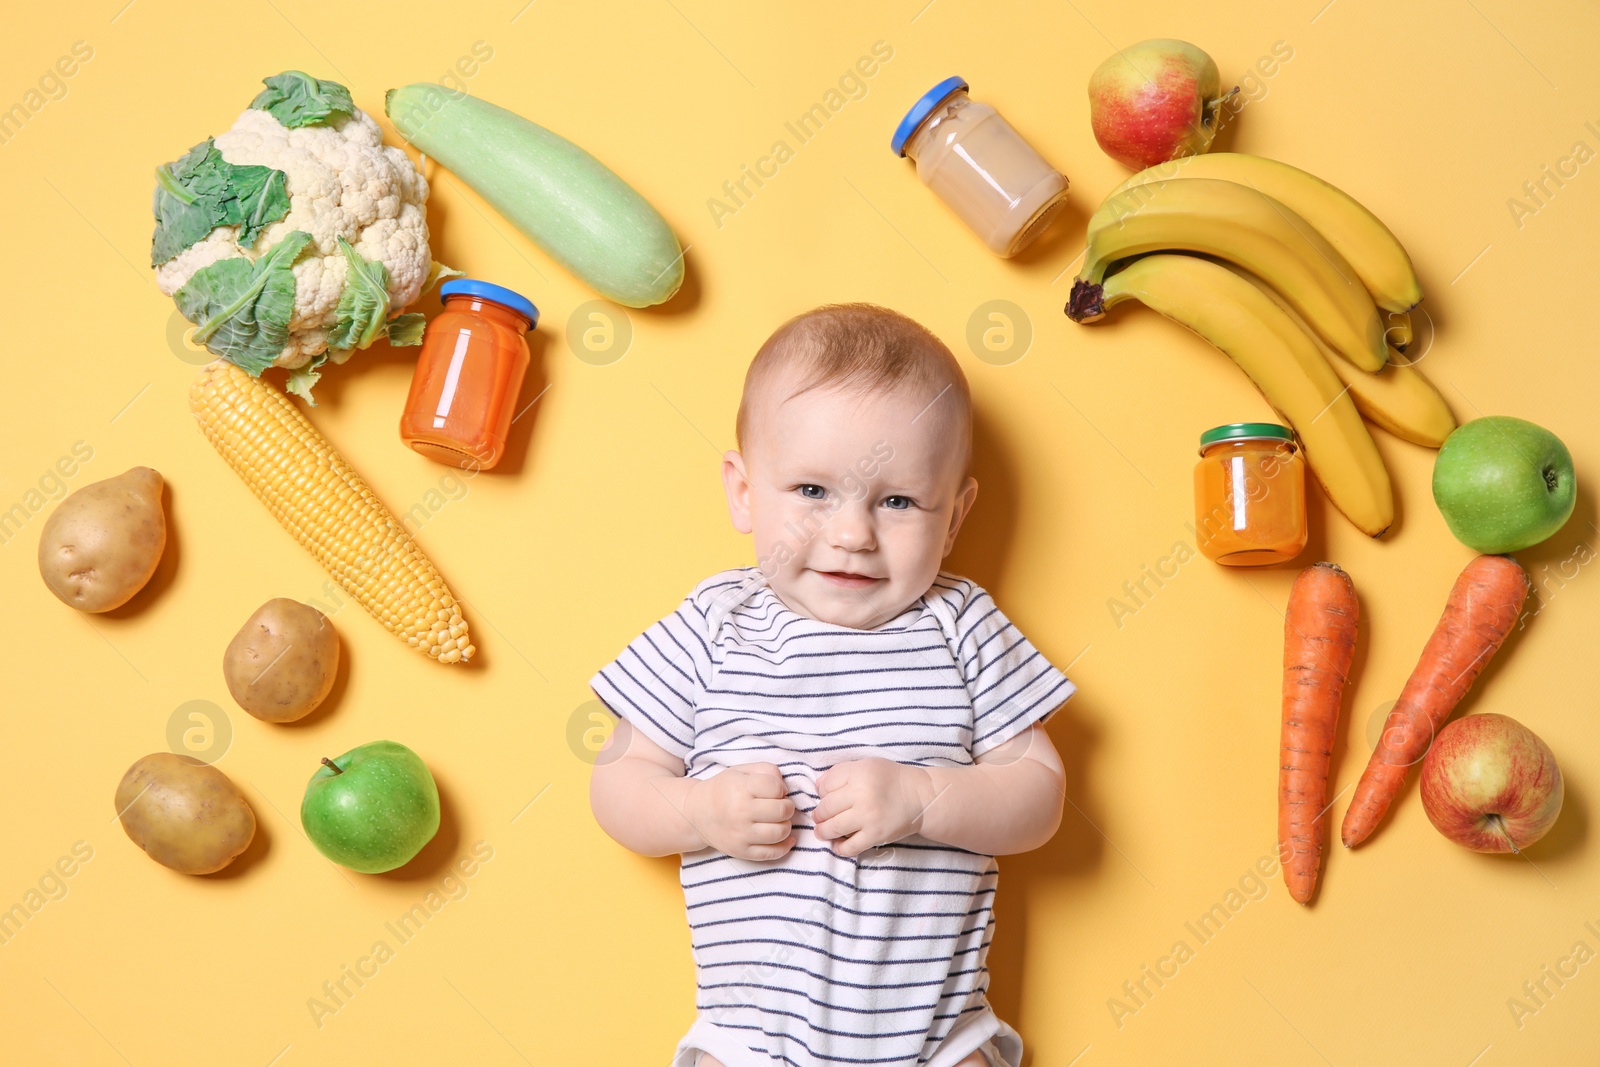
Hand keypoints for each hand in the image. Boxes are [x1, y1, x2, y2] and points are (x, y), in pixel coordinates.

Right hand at [684, 762, 796, 860]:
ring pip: (780, 832)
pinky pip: (772, 853)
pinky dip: (785, 846)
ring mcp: (741, 834)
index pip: (776, 788)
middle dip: (787, 806)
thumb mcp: (741, 771)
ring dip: (786, 825)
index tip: (774, 790)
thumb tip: (785, 788)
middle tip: (779, 805)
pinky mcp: (741, 851)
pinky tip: (785, 838)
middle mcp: (740, 812)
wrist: (696, 814)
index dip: (780, 788)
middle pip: (783, 810)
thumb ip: (766, 770)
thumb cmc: (723, 790)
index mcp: (741, 788)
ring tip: (778, 820)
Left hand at [813, 758, 932, 857]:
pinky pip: (850, 847)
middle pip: (825, 808)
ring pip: (833, 828)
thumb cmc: (891, 779)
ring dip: (823, 832)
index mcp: (859, 773)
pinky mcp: (876, 835)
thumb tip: (818, 786)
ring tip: (822, 832)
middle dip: (819, 815)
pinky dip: (839, 848)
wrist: (920, 797)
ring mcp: (868, 817)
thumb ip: (841, 772)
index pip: (825, 786)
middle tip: (820, 817)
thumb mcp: (866, 765)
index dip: (821, 793)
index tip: (826, 798)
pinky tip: (838, 845)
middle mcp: (862, 794)